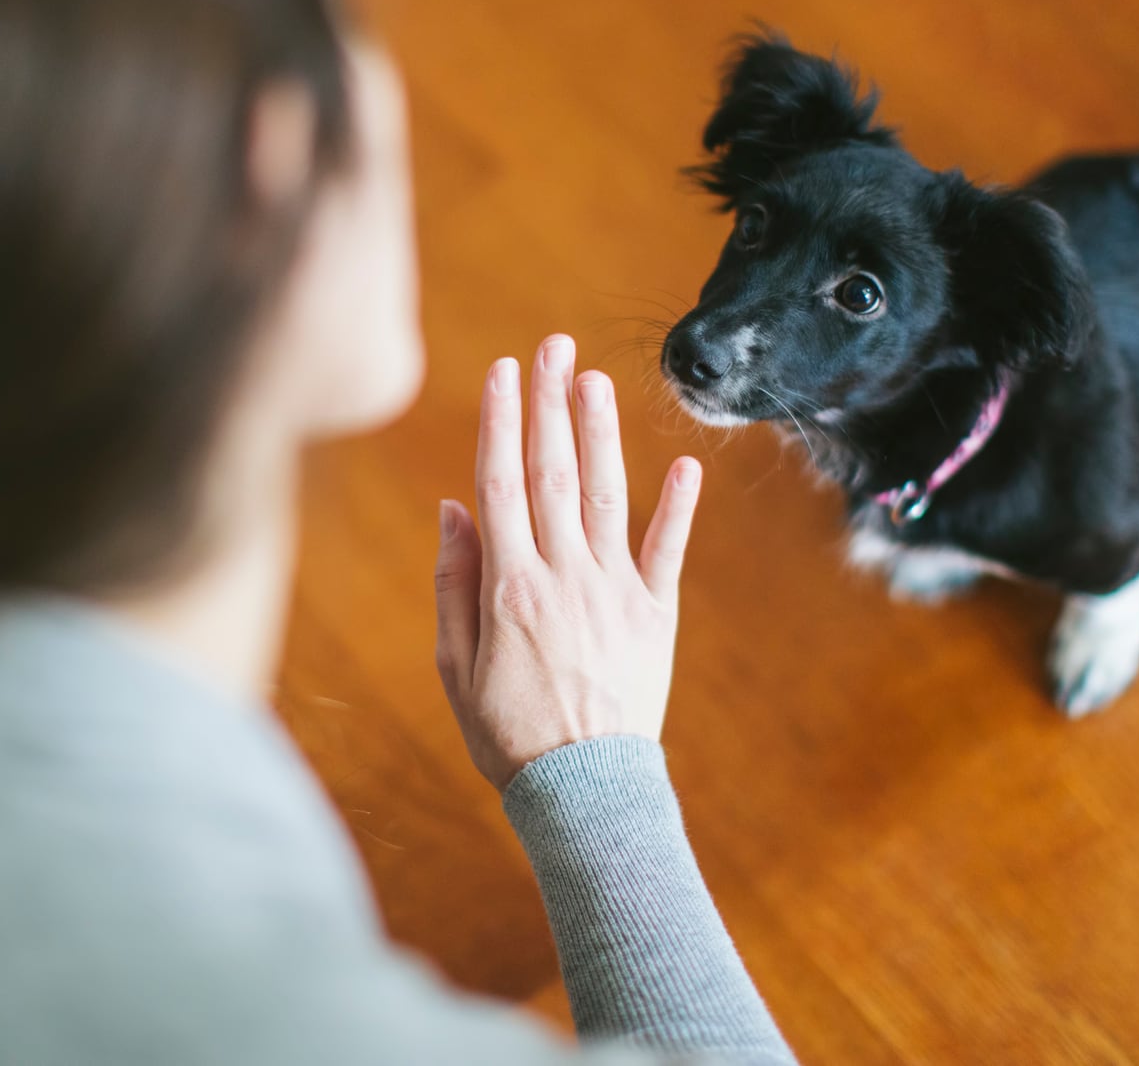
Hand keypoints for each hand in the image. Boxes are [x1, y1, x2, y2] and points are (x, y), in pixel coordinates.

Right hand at [432, 334, 702, 789]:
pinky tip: (684, 463)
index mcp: (508, 585)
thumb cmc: (507, 733)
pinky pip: (666, 552)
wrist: (583, 792)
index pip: (501, 482)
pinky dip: (677, 507)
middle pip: (552, 472)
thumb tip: (455, 507)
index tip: (503, 371)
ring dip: (601, 433)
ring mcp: (614, 592)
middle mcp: (562, 576)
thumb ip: (454, 582)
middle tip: (554, 346)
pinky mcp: (655, 616)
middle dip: (551, 403)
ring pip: (605, 496)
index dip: (501, 421)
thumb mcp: (455, 665)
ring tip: (597, 379)